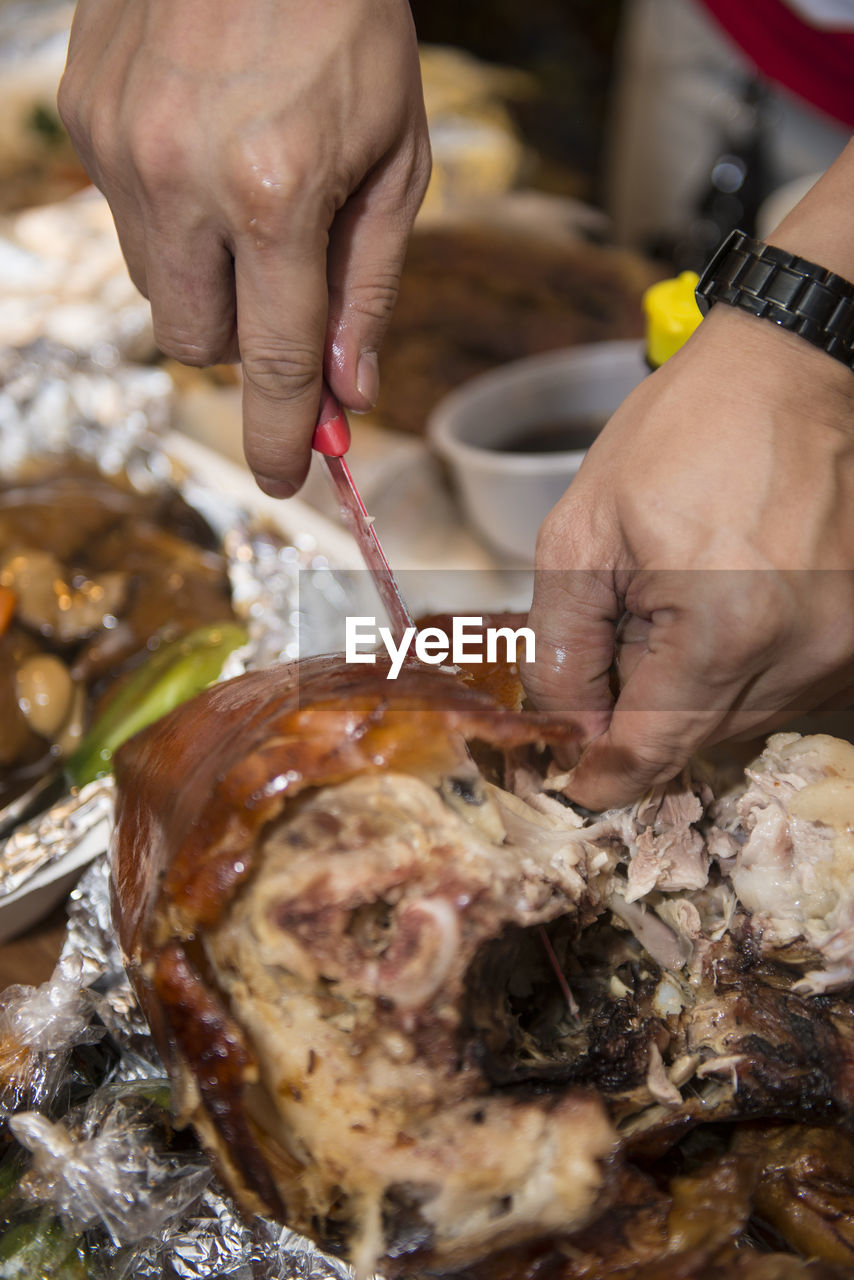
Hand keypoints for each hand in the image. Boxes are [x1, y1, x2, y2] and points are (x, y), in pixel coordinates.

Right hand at [58, 0, 430, 494]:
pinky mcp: (82, 117)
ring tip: (246, 195)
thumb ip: (368, 286)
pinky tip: (202, 150)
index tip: (280, 478)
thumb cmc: (351, 26)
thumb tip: (348, 390)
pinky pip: (123, 219)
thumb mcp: (395, 159)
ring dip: (204, 280)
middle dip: (243, 343)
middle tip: (282, 290)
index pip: (269, 360)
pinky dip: (169, 217)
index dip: (276, 433)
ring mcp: (119, 148)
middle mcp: (179, 179)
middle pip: (196, 344)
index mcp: (273, 192)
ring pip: (153, 289)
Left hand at [523, 303, 853, 809]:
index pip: (654, 747)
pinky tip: (725, 599)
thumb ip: (564, 647)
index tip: (581, 783)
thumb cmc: (680, 436)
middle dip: (647, 705)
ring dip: (697, 684)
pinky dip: (743, 665)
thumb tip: (569, 730)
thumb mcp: (581, 533)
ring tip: (684, 593)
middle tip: (626, 627)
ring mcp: (843, 644)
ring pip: (745, 716)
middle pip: (699, 736)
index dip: (608, 774)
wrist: (787, 371)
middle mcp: (801, 652)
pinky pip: (788, 685)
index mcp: (724, 629)